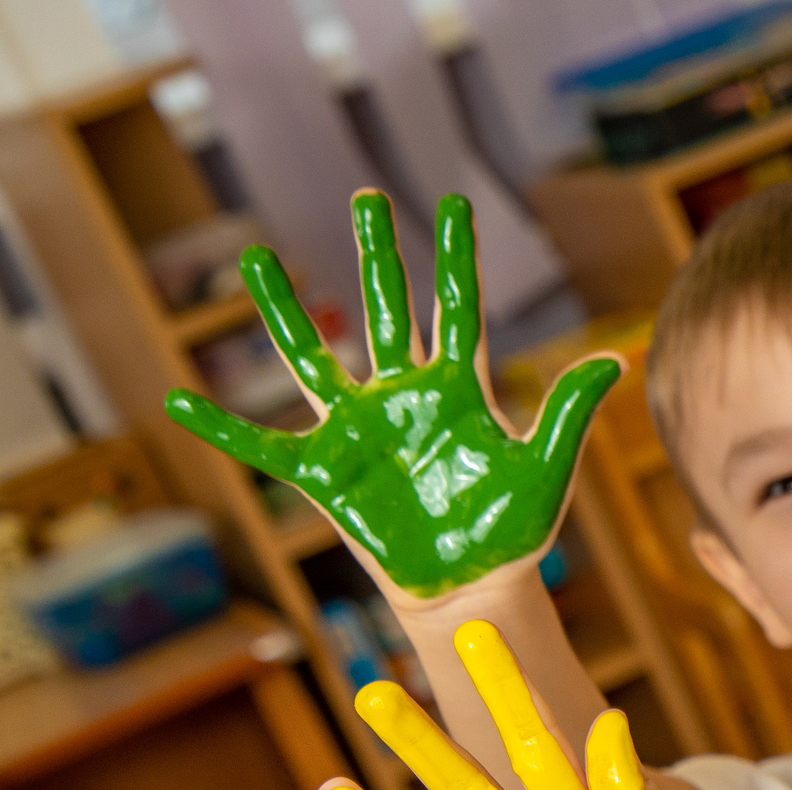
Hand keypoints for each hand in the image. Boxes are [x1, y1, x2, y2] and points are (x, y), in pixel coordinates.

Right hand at [165, 191, 618, 597]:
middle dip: (376, 253)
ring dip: (281, 310)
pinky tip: (176, 397)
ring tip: (253, 258)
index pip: (457, 308)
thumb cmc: (511, 534)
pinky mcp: (324, 473)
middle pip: (385, 310)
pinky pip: (260, 446)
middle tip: (367, 195)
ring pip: (311, 355)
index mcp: (459, 391)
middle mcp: (403, 396)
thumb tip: (615, 361)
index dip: (455, 257)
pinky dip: (219, 426)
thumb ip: (567, 413)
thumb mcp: (546, 471)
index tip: (456, 203)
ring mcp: (358, 429)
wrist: (474, 591)